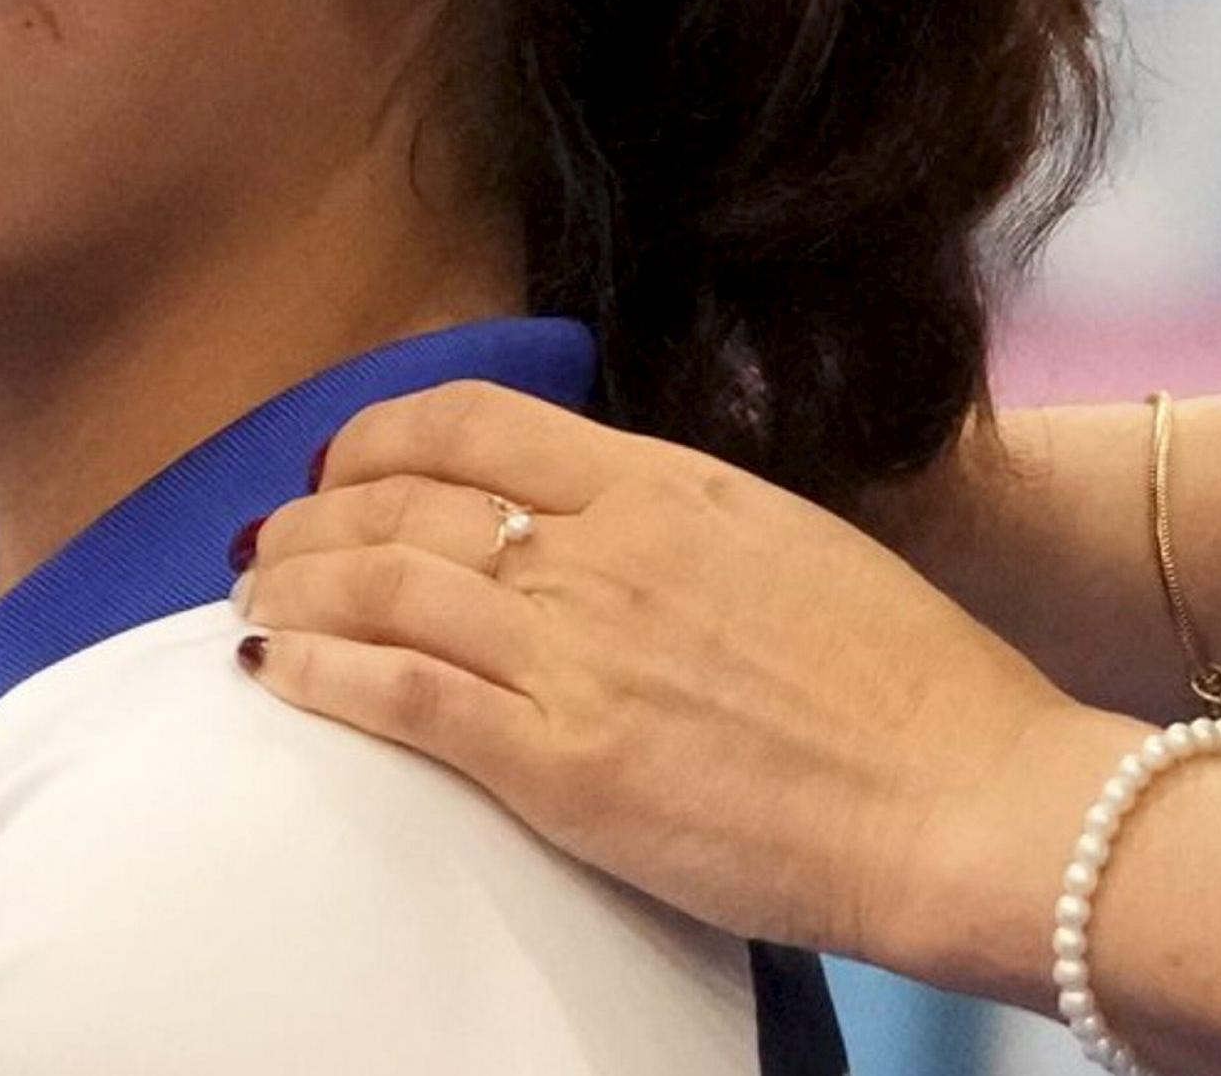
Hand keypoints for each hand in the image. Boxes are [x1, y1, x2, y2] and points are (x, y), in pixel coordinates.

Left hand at [234, 379, 1143, 998]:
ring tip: (254, 605)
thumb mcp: (789, 545)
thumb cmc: (912, 689)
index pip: (472, 422)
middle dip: (314, 519)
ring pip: (381, 586)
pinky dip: (318, 674)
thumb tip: (616, 516)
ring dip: (294, 589)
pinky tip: (275, 672)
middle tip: (271, 543)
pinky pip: (400, 697)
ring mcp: (579, 655)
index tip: (343, 466)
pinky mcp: (563, 766)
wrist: (966, 797)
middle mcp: (606, 550)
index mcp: (666, 483)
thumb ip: (685, 522)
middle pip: (404, 500)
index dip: (378, 438)